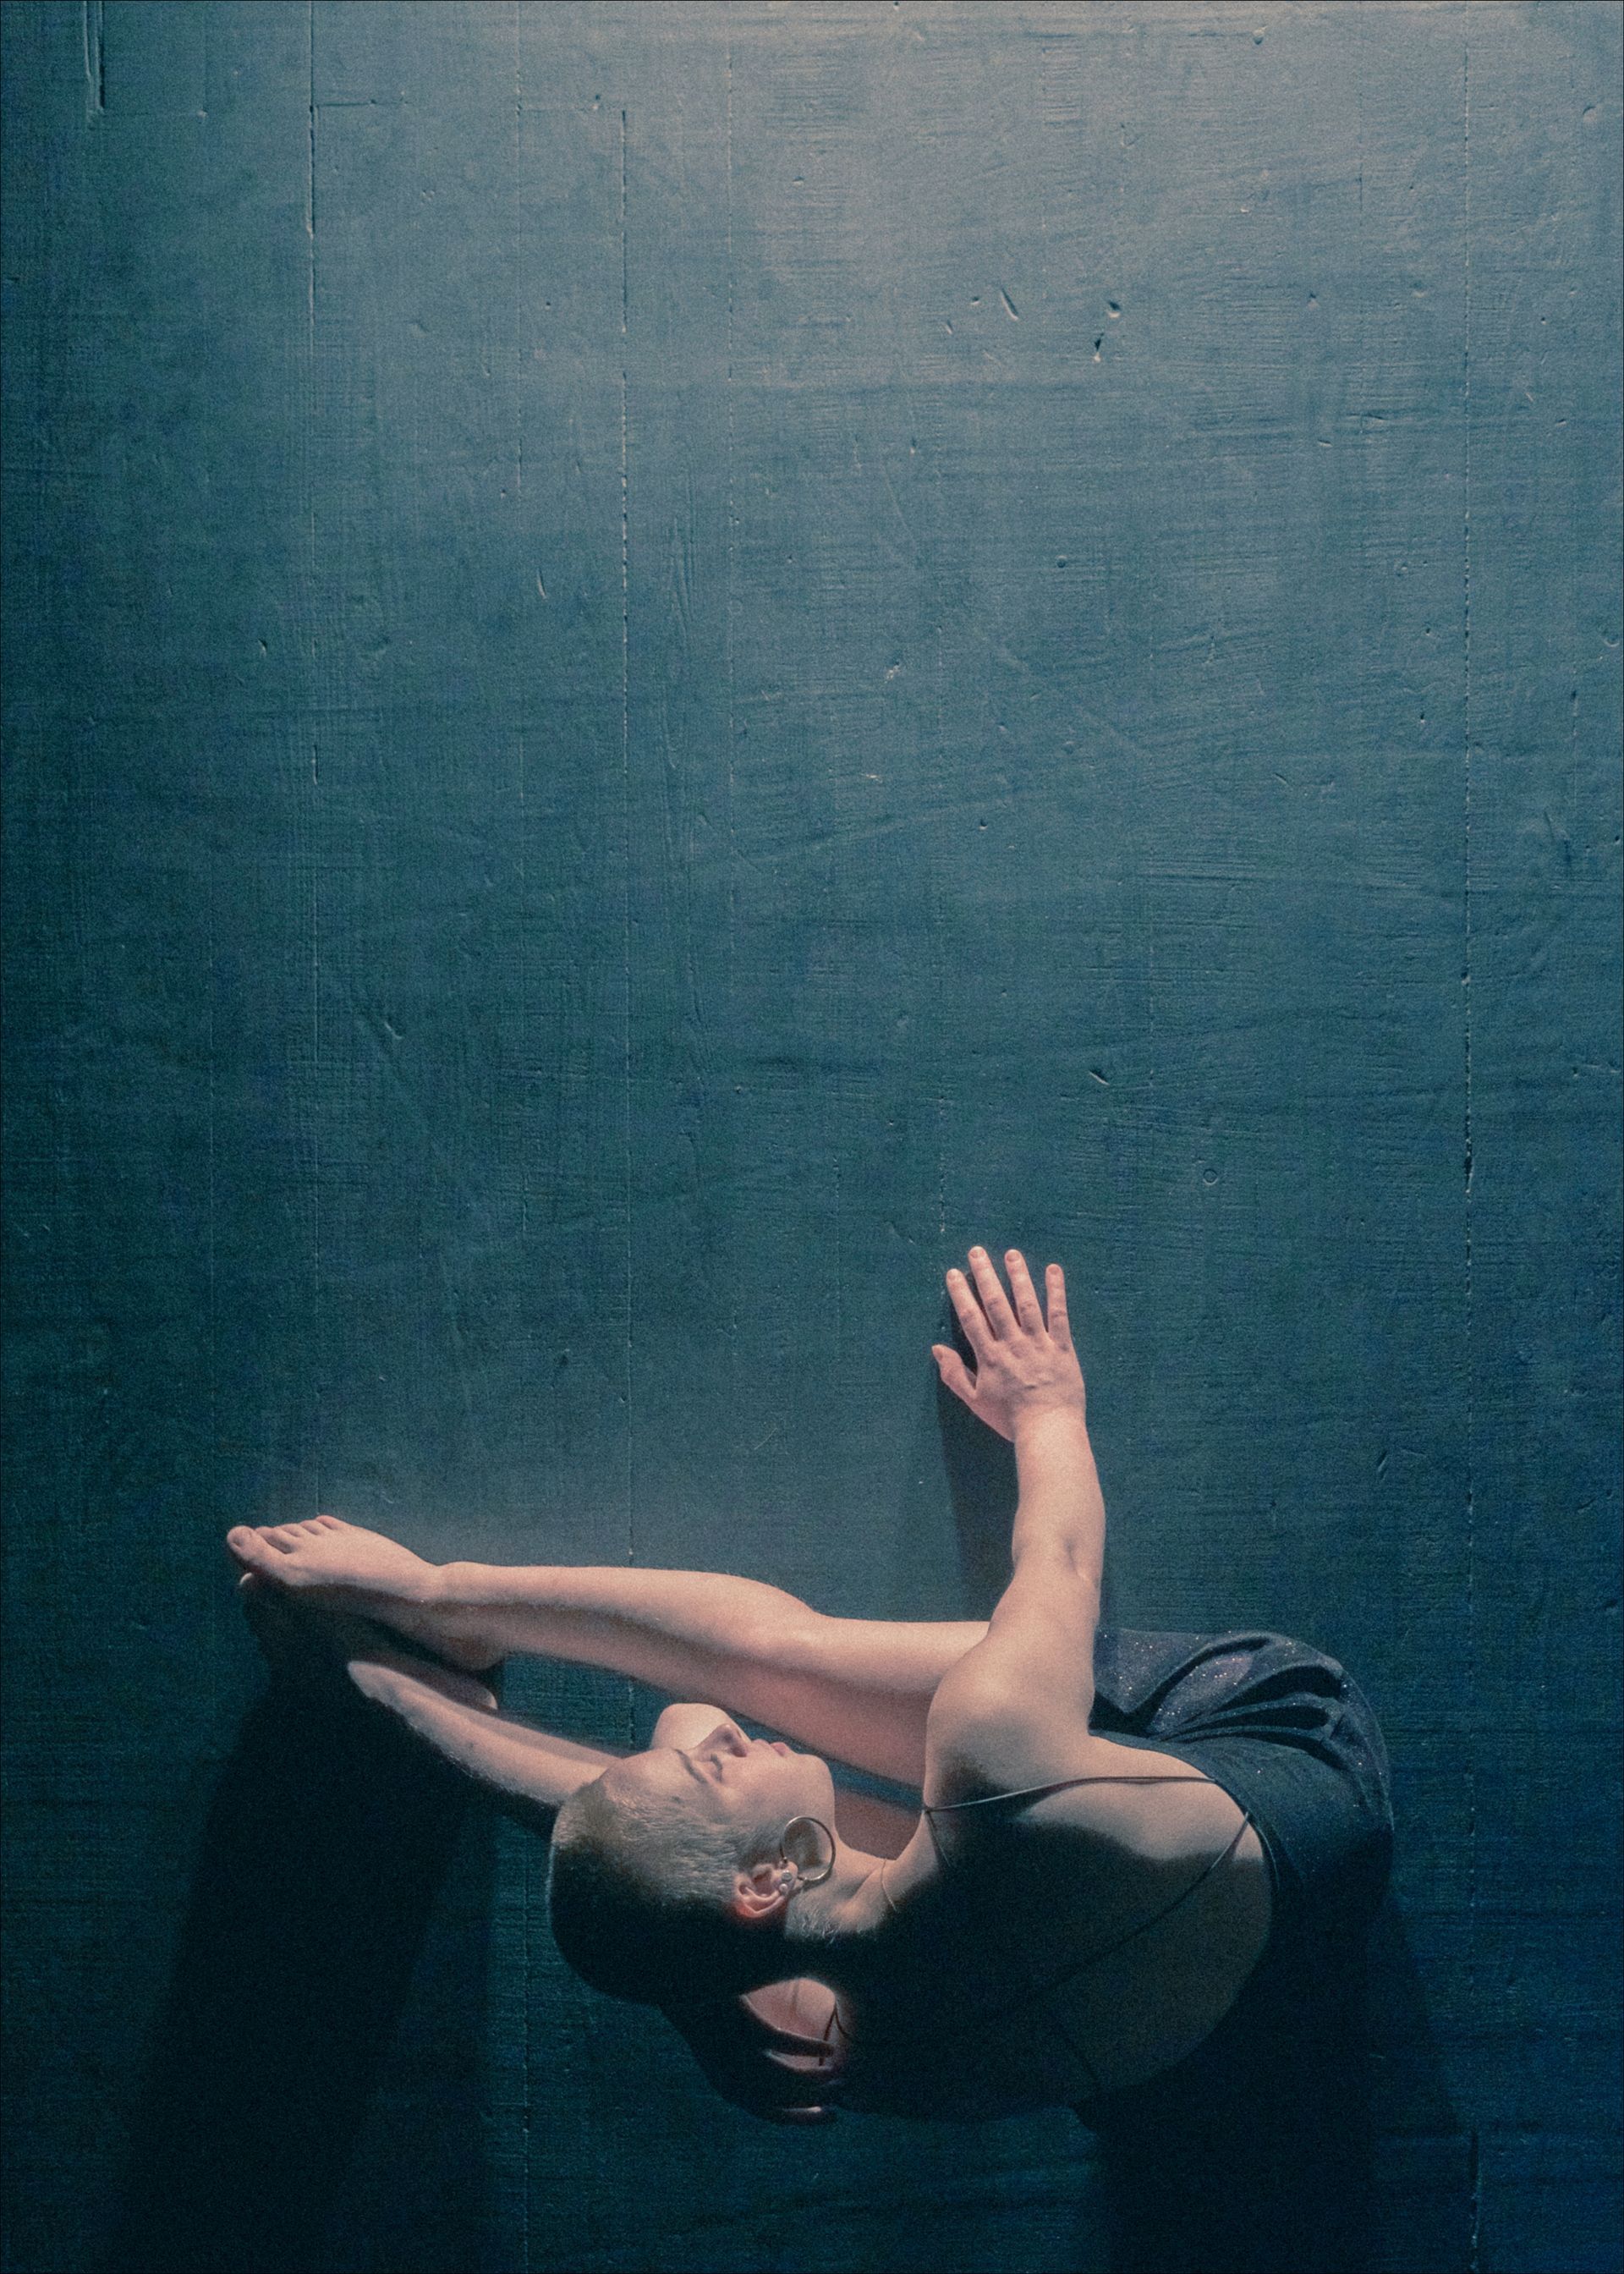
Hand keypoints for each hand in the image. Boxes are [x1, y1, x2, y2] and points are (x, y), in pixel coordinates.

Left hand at [663, 1982, 845, 2125]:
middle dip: (815, 2100)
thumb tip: (793, 2074)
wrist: (687, 1986)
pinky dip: (810, 2047)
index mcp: (731, 2089)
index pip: (774, 2115)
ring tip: (837, 2073)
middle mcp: (734, 2079)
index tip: (829, 2114)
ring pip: (787, 2077)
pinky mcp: (746, 2028)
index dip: (804, 2118)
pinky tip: (829, 2047)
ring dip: (816, 2078)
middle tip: (842, 2094)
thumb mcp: (733, 2050)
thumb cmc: (713, 2017)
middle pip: (783, 2101)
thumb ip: (758, 2065)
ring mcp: (739, 2054)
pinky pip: (786, 2044)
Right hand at [932, 1247, 1083, 1443]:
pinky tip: (1054, 1271)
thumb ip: (955, 1375)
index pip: (972, 1318)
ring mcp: (1038, 1343)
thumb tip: (936, 1349)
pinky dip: (1056, 1292)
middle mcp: (1012, 1344)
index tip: (955, 1273)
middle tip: (977, 1251)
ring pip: (1026, 1303)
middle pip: (996, 1303)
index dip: (962, 1294)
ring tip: (1012, 1254)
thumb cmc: (1010, 1420)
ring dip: (1018, 1276)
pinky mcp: (1062, 1347)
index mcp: (990, 1357)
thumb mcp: (976, 1402)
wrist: (1048, 1431)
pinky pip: (1059, 1315)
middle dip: (986, 1275)